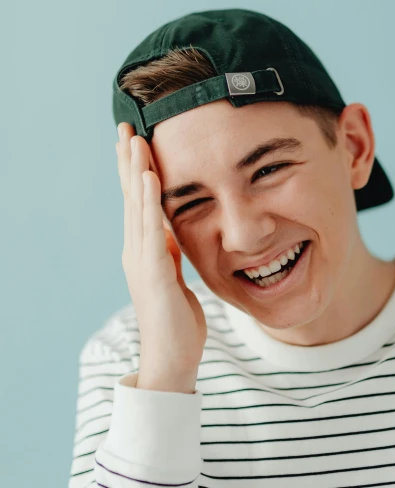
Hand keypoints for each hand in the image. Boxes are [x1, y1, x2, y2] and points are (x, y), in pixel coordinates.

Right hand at [116, 122, 206, 392]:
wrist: (172, 360)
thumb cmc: (176, 320)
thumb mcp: (176, 275)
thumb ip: (169, 250)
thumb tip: (170, 227)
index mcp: (144, 249)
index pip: (138, 201)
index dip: (135, 170)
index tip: (135, 139)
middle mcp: (137, 250)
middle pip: (130, 197)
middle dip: (128, 161)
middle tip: (125, 127)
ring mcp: (142, 260)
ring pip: (136, 207)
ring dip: (136, 171)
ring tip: (135, 140)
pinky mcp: (153, 272)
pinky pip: (151, 230)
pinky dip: (148, 202)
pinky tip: (149, 178)